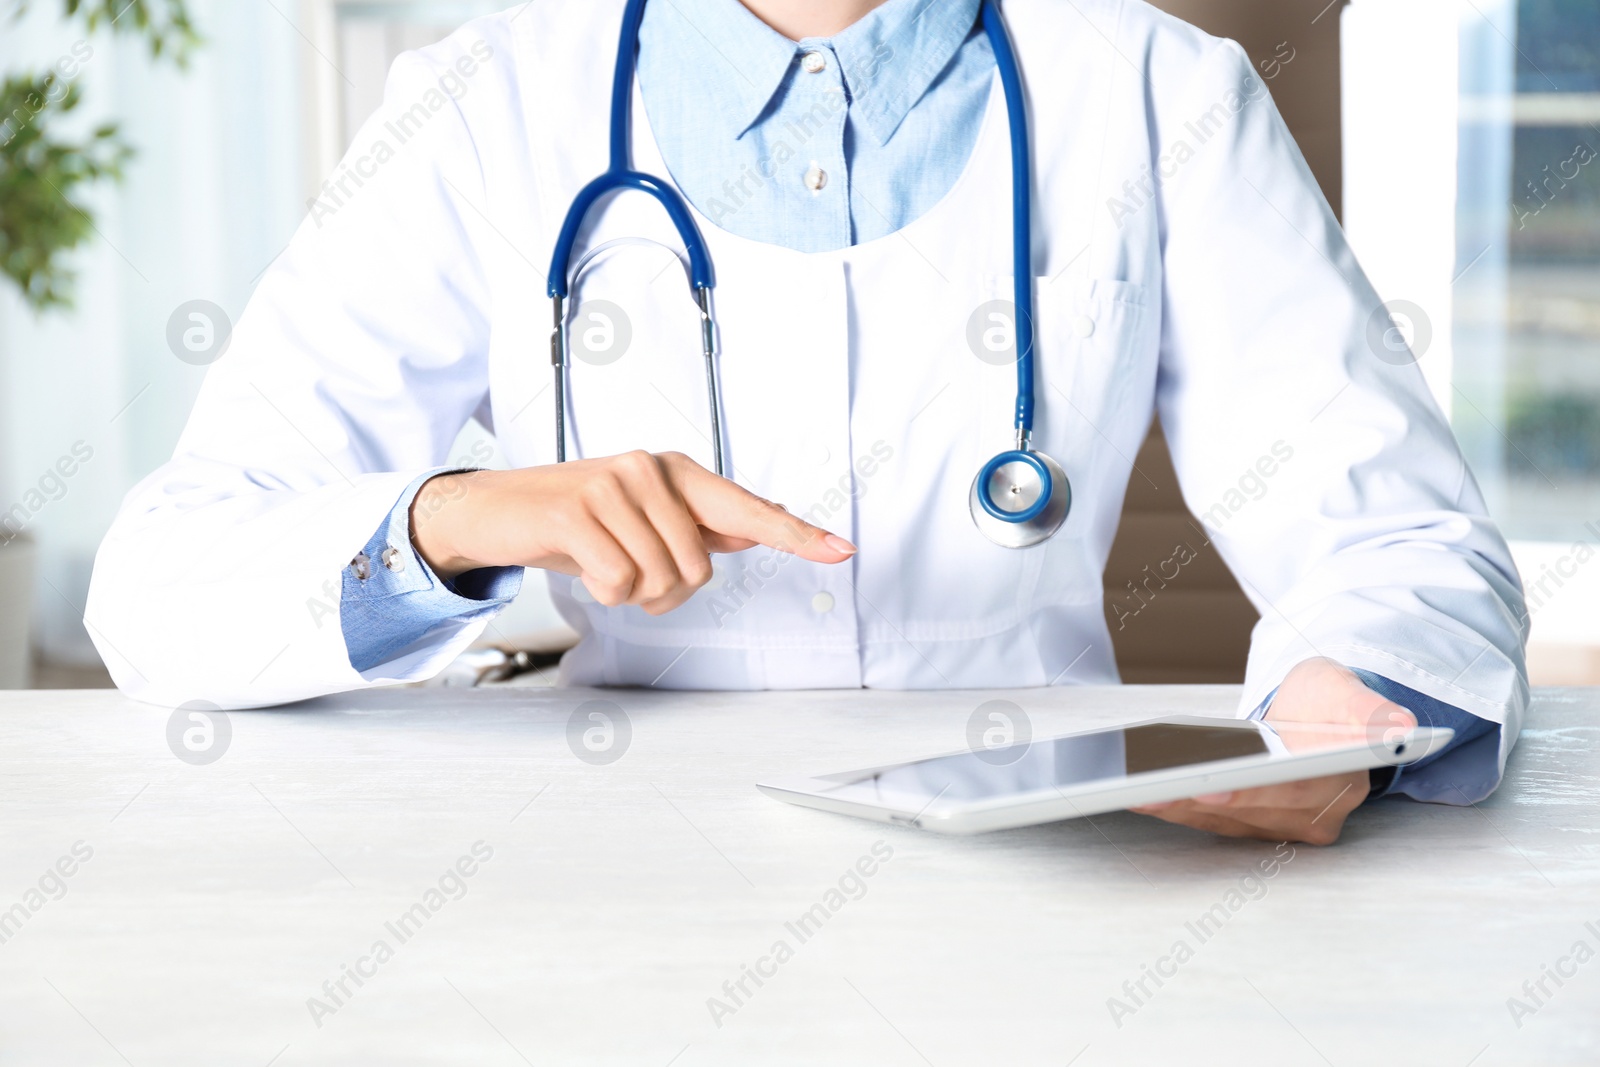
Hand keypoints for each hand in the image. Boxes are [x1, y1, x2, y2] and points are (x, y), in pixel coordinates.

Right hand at [409, 451, 855, 613]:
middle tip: (625, 572)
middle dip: (663, 592)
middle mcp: (652, 470)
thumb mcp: (641, 520)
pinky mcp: (577, 510)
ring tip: (600, 563)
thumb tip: (755, 530)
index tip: (843, 550)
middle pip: (698, 572)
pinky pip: (618, 582)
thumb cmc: (576, 520)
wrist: (497, 510)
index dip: (796, 534)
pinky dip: (600, 590)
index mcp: (677, 474)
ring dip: (629, 593)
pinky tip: (580, 565)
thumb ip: (697, 525)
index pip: (747, 510)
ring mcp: (614, 485)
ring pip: (658, 581)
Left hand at [1130, 657, 1415, 844]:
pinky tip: (1137, 794)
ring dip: (1175, 808)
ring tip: (1132, 788)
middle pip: (1248, 812)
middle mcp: (1314, 816)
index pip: (1293, 794)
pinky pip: (1207, 821)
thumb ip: (1373, 709)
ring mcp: (1280, 825)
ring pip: (1222, 821)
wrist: (1321, 716)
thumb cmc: (1331, 700)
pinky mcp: (1251, 824)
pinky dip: (1172, 808)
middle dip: (1197, 801)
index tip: (1210, 786)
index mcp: (1341, 783)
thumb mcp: (1351, 689)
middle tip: (1150, 787)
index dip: (1252, 793)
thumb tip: (1402, 727)